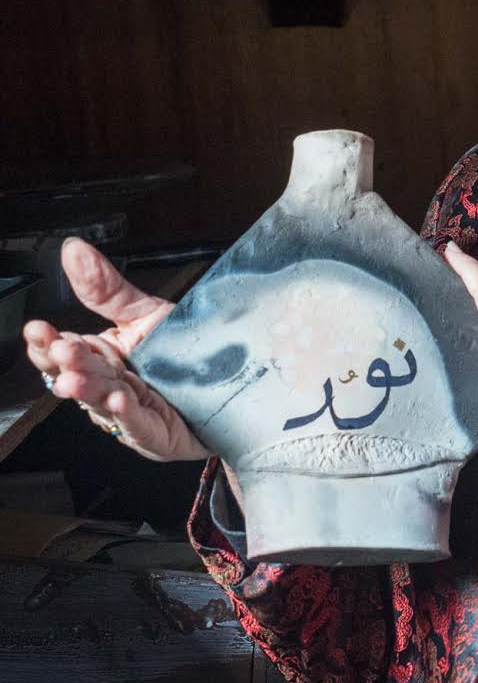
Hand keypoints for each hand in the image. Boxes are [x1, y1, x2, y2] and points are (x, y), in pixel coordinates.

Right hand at [23, 238, 209, 461]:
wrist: (234, 387)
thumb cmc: (187, 354)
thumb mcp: (147, 314)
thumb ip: (108, 289)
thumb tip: (74, 249)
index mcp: (102, 357)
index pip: (63, 352)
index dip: (47, 343)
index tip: (37, 329)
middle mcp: (110, 385)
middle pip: (80, 375)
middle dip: (68, 364)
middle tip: (62, 349)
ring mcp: (130, 411)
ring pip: (102, 402)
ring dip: (87, 391)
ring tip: (76, 379)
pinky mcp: (156, 433)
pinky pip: (137, 424)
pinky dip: (126, 414)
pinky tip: (119, 400)